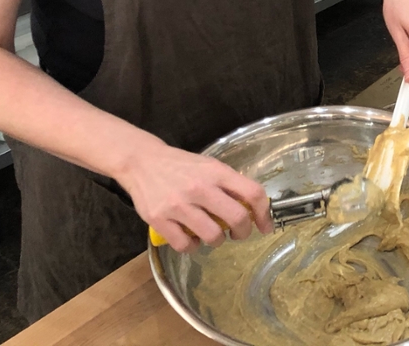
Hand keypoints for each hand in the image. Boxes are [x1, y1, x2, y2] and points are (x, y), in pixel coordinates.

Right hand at [117, 135, 272, 252]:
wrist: (142, 162)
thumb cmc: (182, 166)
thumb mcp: (210, 166)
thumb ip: (229, 185)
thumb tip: (253, 209)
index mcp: (217, 172)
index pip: (253, 193)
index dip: (264, 213)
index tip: (265, 226)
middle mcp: (200, 188)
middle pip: (237, 218)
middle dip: (243, 232)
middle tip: (238, 233)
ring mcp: (179, 205)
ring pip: (213, 236)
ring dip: (217, 240)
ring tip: (211, 233)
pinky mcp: (160, 220)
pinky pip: (186, 245)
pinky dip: (192, 246)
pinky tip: (191, 237)